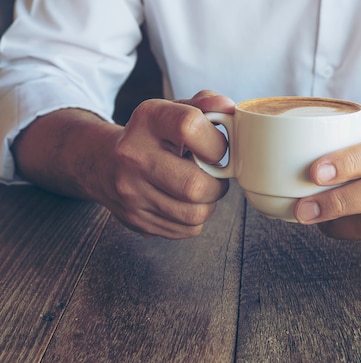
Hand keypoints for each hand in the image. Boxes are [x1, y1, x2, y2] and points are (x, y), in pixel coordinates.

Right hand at [101, 91, 233, 238]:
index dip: (215, 142)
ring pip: (195, 214)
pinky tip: (184, 202)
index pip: (190, 126)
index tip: (216, 148)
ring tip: (199, 189)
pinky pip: (187, 230)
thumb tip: (227, 106)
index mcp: (147, 120)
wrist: (103, 162)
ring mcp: (131, 192)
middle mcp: (133, 156)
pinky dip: (195, 219)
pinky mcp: (136, 219)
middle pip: (195, 185)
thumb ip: (204, 105)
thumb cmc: (151, 136)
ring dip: (208, 204)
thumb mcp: (173, 111)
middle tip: (212, 176)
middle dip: (216, 184)